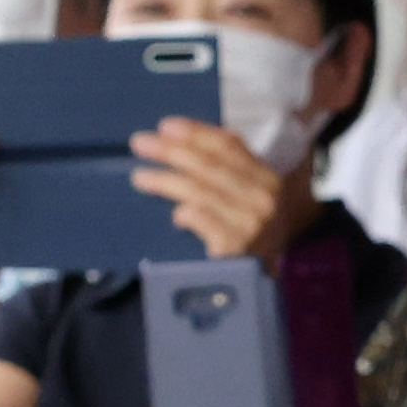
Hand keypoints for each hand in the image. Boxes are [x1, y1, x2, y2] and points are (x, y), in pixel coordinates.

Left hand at [136, 113, 293, 260]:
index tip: (165, 126)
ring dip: (166, 180)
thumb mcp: (248, 195)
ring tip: (140, 176)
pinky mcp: (235, 249)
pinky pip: (203, 221)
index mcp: (266, 177)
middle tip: (140, 143)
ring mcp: (250, 224)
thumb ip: (227, 166)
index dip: (195, 132)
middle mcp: (262, 198)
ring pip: (200, 192)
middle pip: (209, 166)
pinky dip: (186, 213)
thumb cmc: (249, 231)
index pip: (228, 146)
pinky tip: (174, 214)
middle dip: (171, 151)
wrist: (265, 280)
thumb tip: (181, 139)